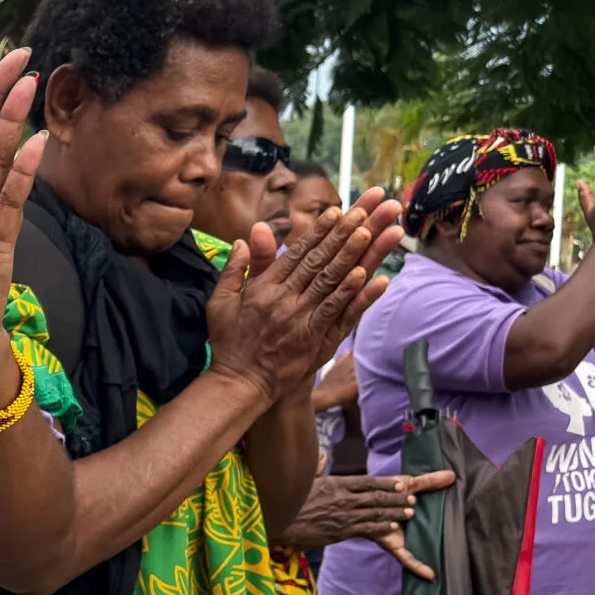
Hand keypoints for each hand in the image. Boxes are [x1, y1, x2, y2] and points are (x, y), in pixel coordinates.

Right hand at [208, 191, 402, 402]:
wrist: (240, 383)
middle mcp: (285, 300)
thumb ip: (235, 268)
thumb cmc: (229, 341)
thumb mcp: (221, 301)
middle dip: (343, 234)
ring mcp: (302, 320)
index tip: (337, 211)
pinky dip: (357, 295)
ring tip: (373, 232)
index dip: (318, 231)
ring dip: (353, 255)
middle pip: (319, 261)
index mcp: (263, 288)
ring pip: (332, 281)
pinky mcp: (316, 340)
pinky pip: (340, 313)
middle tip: (365, 211)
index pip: (295, 253)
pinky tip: (374, 278)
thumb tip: (245, 238)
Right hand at [274, 470, 455, 576]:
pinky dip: (380, 526)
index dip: (386, 483)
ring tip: (409, 511)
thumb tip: (321, 455)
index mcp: (335, 484)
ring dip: (394, 512)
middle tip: (412, 498)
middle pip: (376, 497)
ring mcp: (342, 516)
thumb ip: (316, 468)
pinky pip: (365, 528)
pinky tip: (391, 526)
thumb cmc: (287, 500)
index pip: (366, 481)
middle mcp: (341, 499)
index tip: (401, 482)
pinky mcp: (338, 532)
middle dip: (396, 498)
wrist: (276, 522)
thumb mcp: (302, 480)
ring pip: (375, 513)